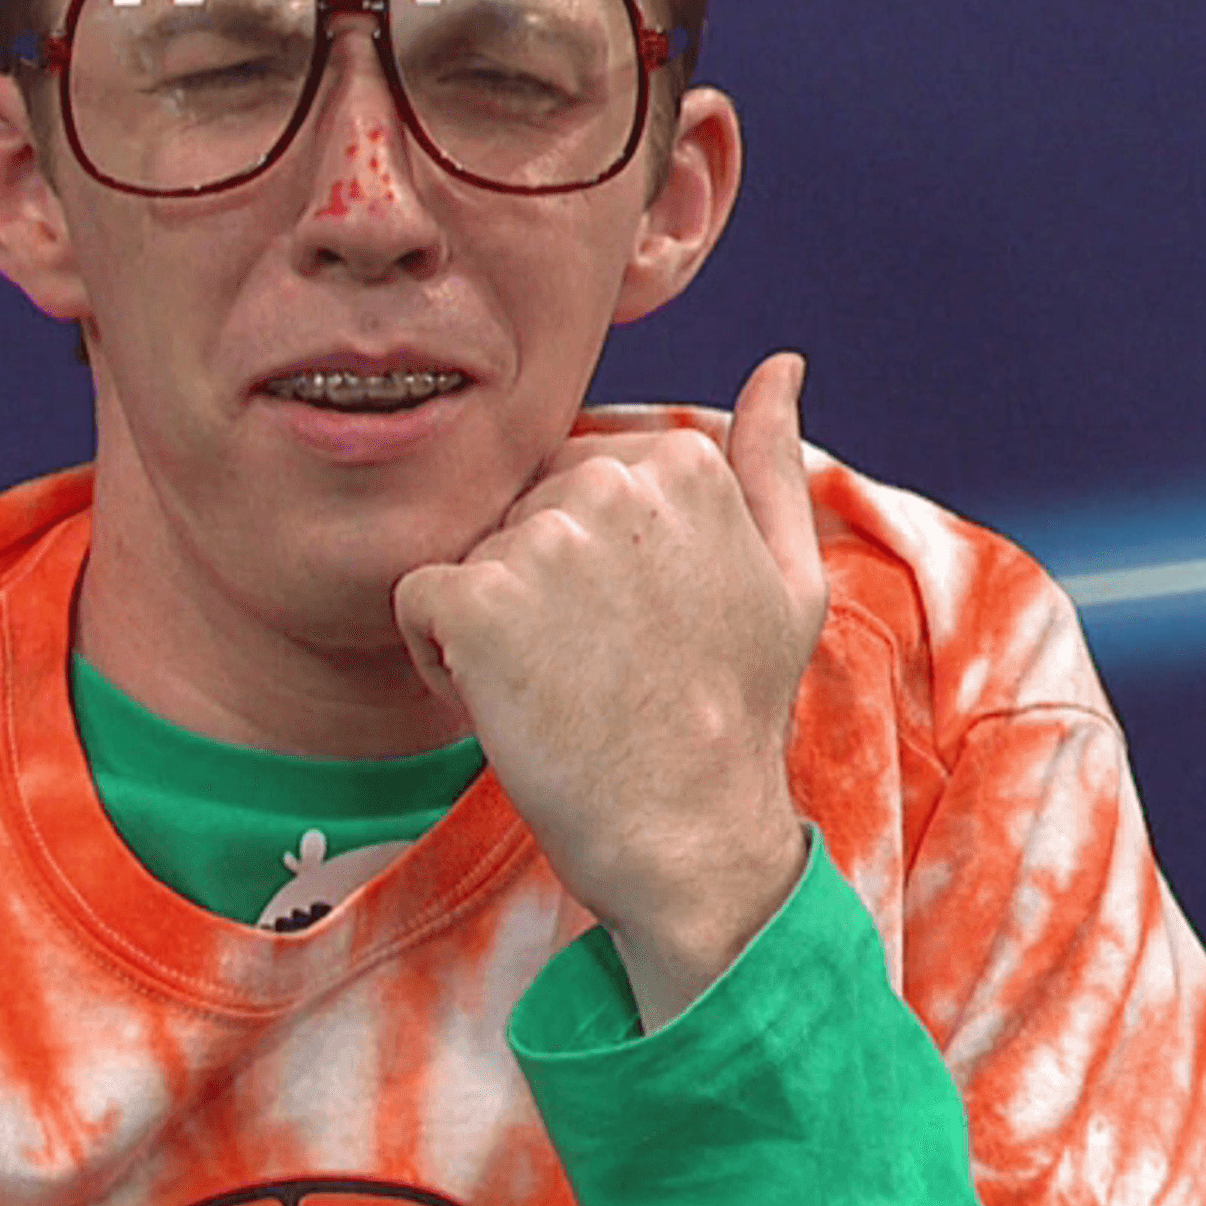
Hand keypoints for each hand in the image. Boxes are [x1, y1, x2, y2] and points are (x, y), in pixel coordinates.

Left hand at [392, 352, 827, 1022]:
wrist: (691, 839)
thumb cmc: (737, 715)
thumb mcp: (787, 579)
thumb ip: (770, 463)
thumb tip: (781, 366)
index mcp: (678, 461)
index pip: (571, 482)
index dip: (589, 565)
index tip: (634, 629)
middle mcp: (607, 483)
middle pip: (512, 514)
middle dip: (534, 588)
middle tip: (597, 668)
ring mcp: (540, 540)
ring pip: (467, 559)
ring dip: (491, 628)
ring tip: (560, 691)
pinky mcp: (477, 601)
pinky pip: (417, 604)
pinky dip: (443, 662)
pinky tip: (509, 710)